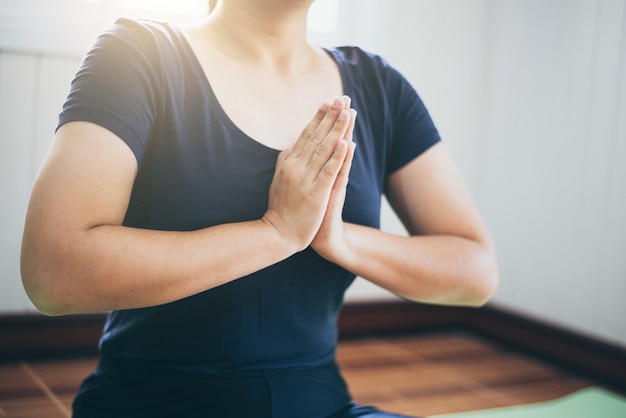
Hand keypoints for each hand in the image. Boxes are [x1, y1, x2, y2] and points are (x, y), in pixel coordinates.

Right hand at [262, 97, 351, 251]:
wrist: (278, 234)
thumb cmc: (281, 208)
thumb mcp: (279, 180)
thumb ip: (285, 161)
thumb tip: (290, 144)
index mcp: (289, 163)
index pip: (306, 135)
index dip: (318, 118)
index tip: (328, 102)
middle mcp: (296, 167)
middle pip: (316, 137)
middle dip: (330, 117)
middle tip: (342, 99)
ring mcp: (306, 180)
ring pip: (324, 149)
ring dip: (337, 130)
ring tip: (347, 113)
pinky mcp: (316, 194)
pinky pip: (329, 172)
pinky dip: (338, 157)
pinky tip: (347, 143)